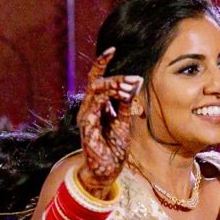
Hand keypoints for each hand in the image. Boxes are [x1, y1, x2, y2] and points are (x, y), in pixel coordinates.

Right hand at [74, 49, 137, 196]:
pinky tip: (124, 95)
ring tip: (131, 85)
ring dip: (115, 85)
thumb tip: (134, 82)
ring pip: (96, 91)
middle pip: (97, 83)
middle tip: (134, 79)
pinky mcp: (87, 127)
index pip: (95, 79)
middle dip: (116, 78)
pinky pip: (95, 107)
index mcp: (96, 106)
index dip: (101, 63)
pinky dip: (110, 99)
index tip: (112, 49)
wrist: (107, 170)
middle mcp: (88, 109)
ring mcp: (85, 118)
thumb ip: (125, 104)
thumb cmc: (113, 147)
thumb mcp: (123, 122)